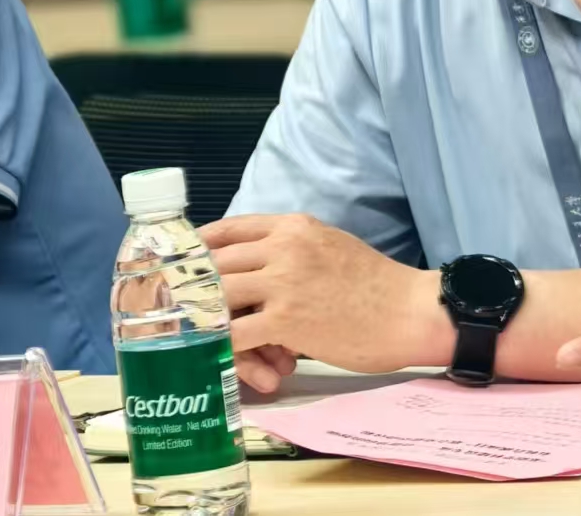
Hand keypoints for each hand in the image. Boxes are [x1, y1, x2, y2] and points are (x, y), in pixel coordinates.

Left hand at [200, 214, 445, 391]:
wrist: (408, 311)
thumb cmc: (374, 284)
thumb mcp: (329, 246)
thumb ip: (291, 248)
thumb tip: (255, 265)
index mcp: (293, 227)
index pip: (229, 228)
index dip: (198, 247)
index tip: (180, 262)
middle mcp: (284, 247)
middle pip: (216, 261)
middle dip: (190, 284)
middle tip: (172, 304)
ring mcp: (284, 282)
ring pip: (218, 294)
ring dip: (202, 316)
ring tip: (186, 331)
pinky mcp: (287, 320)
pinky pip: (235, 331)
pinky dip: (218, 344)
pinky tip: (211, 354)